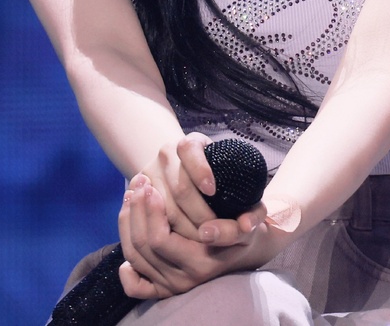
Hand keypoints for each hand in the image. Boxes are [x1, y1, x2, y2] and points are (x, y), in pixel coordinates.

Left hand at [118, 180, 277, 298]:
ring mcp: (170, 286)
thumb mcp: (250, 222)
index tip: (150, 186)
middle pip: (143, 245)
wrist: (245, 249)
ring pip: (134, 257)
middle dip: (137, 210)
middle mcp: (183, 280)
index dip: (150, 211)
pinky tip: (128, 229)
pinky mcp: (162, 289)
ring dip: (128, 221)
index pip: (160, 240)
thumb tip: (206, 232)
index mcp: (201, 263)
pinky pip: (134, 284)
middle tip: (139, 184)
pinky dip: (125, 264)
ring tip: (132, 193)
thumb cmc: (244, 228)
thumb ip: (237, 227)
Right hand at [130, 133, 264, 241]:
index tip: (212, 190)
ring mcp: (149, 172)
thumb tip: (246, 227)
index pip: (190, 149)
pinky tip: (181, 245)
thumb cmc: (219, 184)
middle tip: (214, 235)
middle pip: (180, 187)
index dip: (200, 170)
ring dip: (185, 230)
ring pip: (164, 207)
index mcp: (191, 143)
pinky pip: (150, 217)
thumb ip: (250, 207)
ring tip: (202, 245)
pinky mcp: (138, 193)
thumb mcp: (234, 186)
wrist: (180, 173)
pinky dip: (165, 233)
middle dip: (199, 215)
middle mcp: (166, 154)